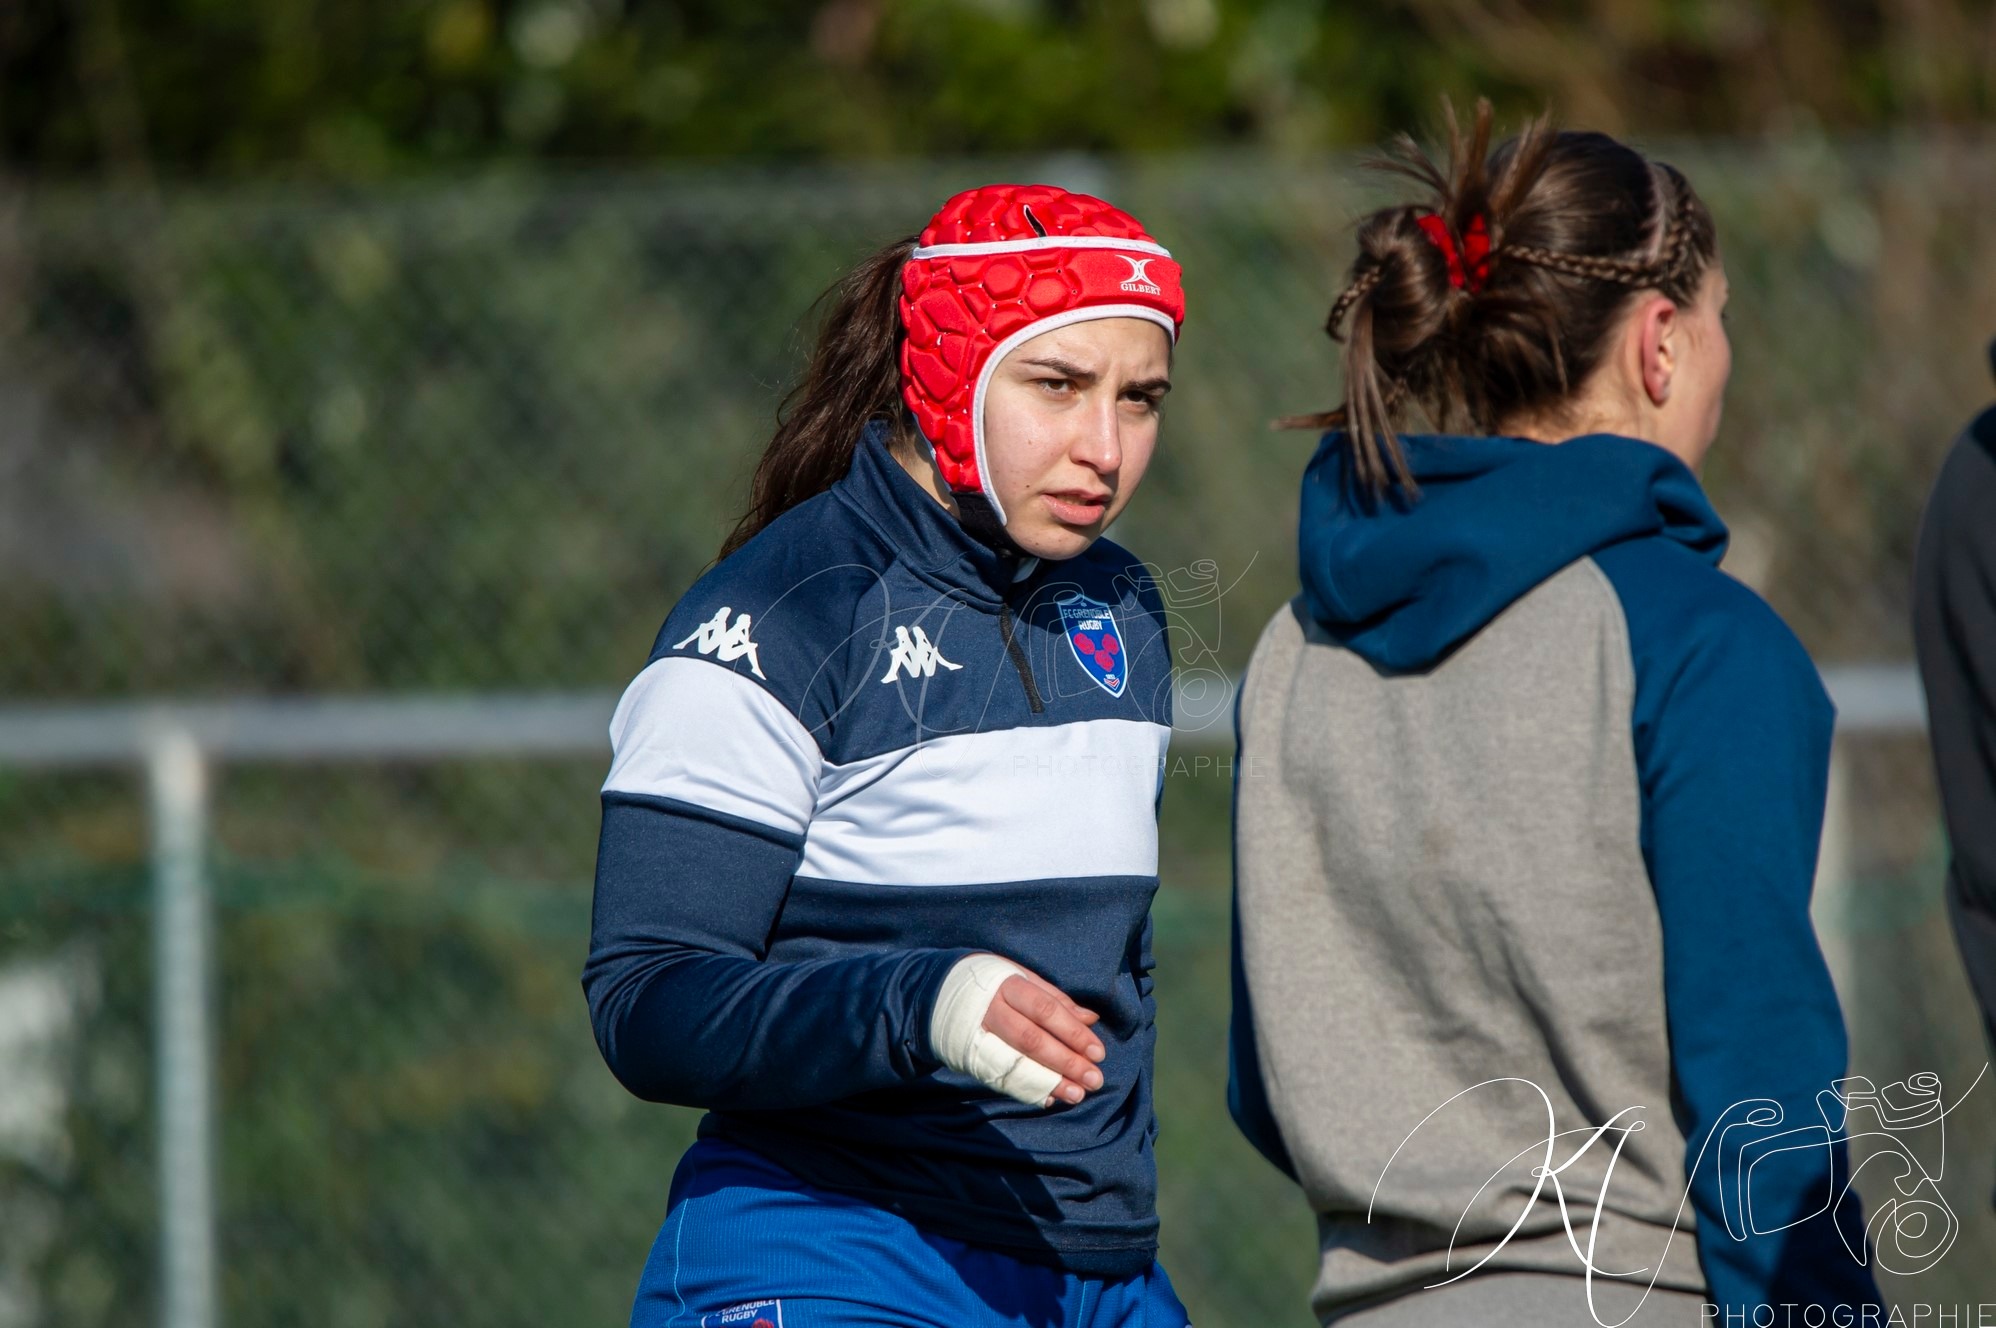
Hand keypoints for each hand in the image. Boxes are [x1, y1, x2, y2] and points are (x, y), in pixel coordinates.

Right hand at [981, 968, 1105, 1105]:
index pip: (1046, 1010)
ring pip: (1017, 1062)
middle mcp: (992, 1011)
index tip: (1098, 1053)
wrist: (941, 991)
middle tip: (1094, 1080)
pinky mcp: (971, 1057)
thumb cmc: (996, 984)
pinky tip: (1050, 1098)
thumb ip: (1057, 1000)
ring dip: (1050, 1082)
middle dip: (1066, 1062)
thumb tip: (1091, 1019)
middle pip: (1032, 1040)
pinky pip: (1001, 1077)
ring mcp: (979, 1036)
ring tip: (1077, 1095)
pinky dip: (1027, 1090)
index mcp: (1009, 986)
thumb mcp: (1024, 979)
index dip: (1073, 1032)